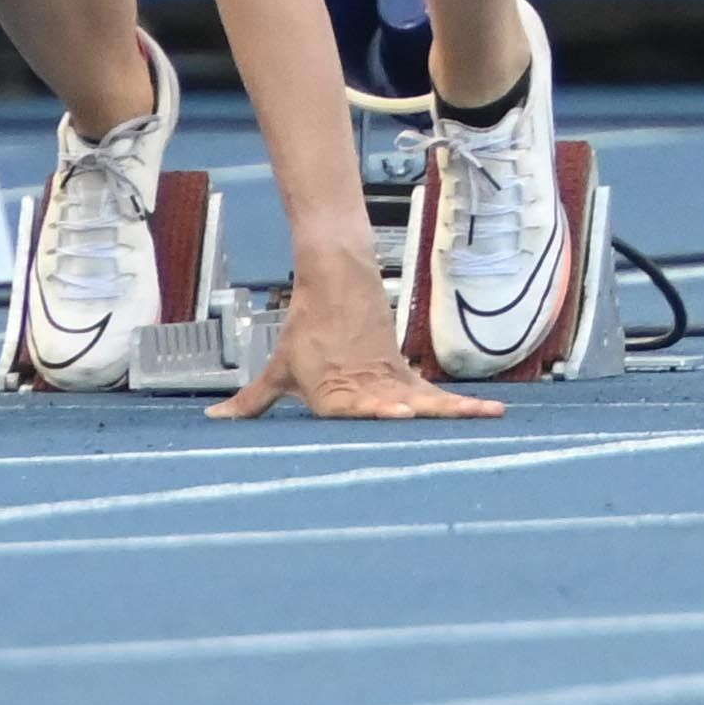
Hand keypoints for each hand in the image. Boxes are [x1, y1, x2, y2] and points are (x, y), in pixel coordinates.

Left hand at [207, 268, 503, 423]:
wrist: (337, 279)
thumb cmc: (307, 329)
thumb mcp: (278, 369)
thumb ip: (252, 402)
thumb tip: (216, 421)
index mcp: (332, 392)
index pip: (354, 407)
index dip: (376, 412)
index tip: (399, 414)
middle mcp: (365, 387)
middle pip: (396, 406)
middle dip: (418, 418)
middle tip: (437, 425)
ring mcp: (389, 379)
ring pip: (426, 400)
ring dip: (455, 412)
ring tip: (487, 418)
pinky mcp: (404, 372)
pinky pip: (434, 394)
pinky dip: (459, 404)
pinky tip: (487, 413)